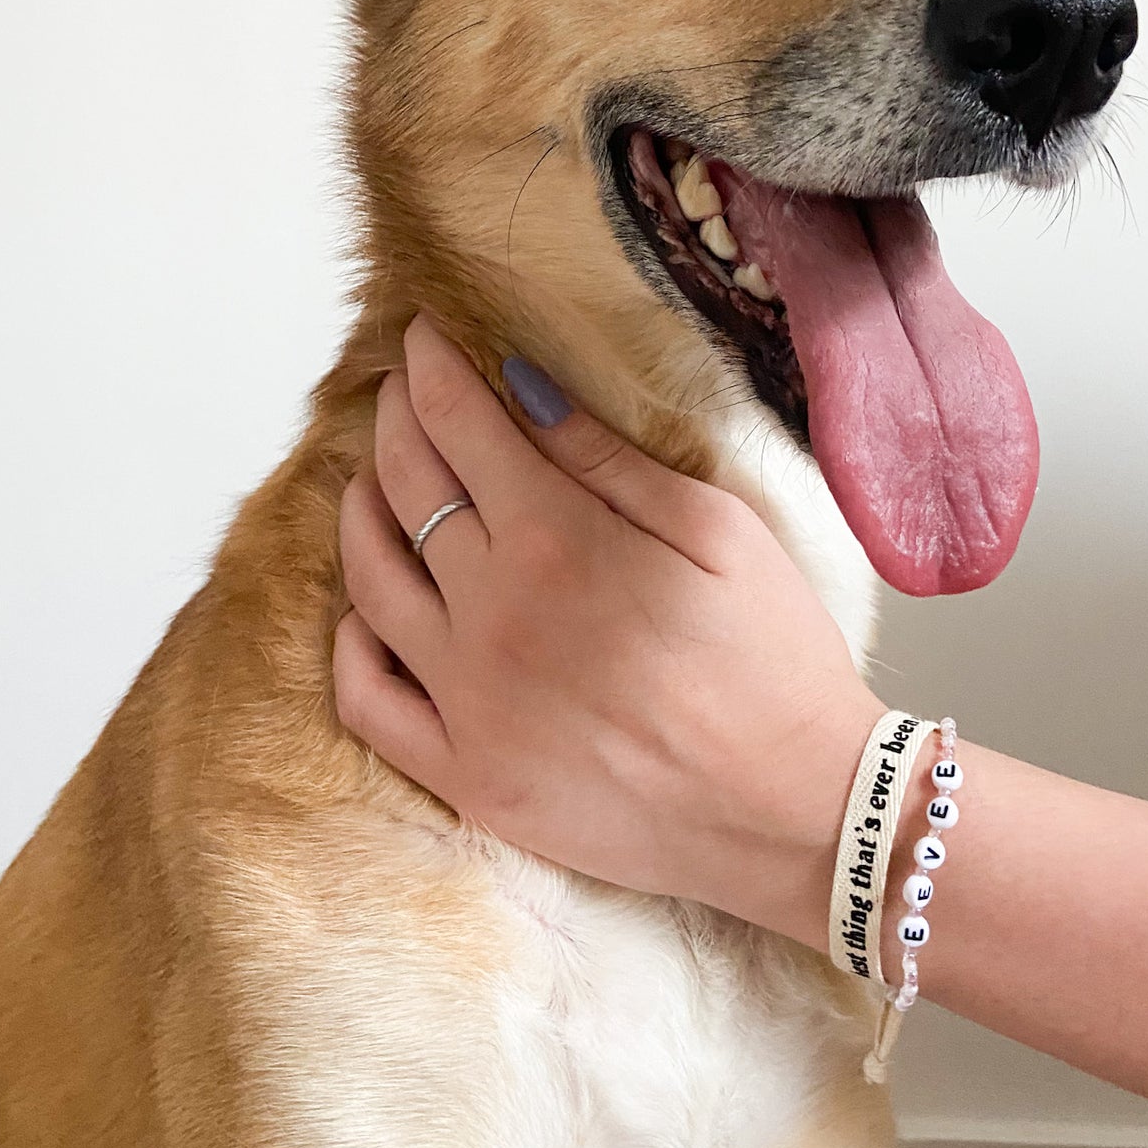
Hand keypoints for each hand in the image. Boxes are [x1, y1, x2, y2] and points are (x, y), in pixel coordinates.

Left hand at [332, 315, 884, 944]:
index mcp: (558, 542)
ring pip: (369, 583)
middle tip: (397, 392)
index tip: (419, 337)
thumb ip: (607, 458)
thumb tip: (521, 385)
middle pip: (406, 489)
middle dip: (394, 422)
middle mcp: (493, 617)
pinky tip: (363, 610)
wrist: (797, 810)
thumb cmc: (773, 661)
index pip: (459, 425)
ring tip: (370, 479)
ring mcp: (469, 704)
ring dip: (358, 514)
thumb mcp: (716, 529)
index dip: (430, 369)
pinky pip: (368, 701)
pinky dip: (350, 643)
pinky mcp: (466, 778)